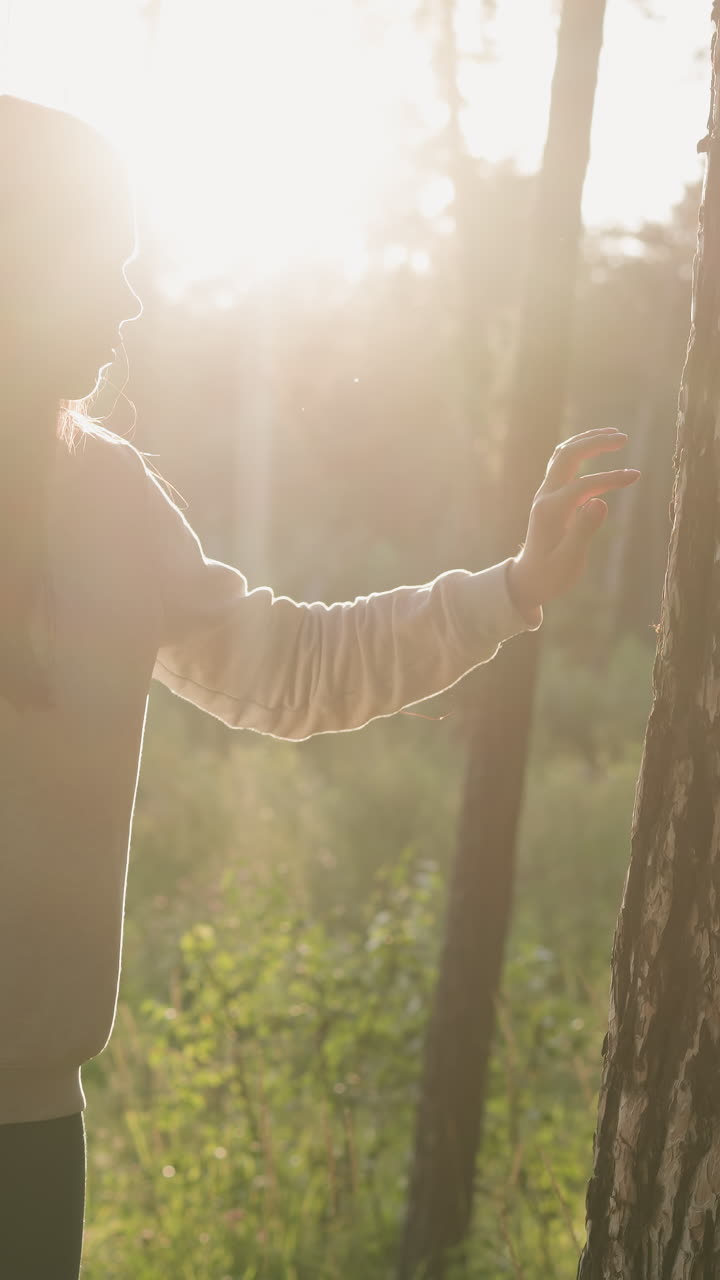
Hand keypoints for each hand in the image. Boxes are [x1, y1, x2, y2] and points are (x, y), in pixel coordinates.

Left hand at [507, 428, 640, 622]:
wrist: (529, 579)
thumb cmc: (551, 575)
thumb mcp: (570, 561)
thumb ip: (584, 531)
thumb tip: (600, 501)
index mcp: (550, 512)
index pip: (583, 484)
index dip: (610, 478)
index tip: (635, 476)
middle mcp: (545, 497)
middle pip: (567, 455)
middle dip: (594, 443)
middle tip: (623, 438)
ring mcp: (546, 494)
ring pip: (563, 455)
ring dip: (586, 441)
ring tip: (614, 435)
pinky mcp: (551, 496)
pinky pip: (564, 464)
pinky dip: (582, 451)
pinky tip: (599, 449)